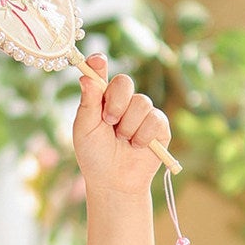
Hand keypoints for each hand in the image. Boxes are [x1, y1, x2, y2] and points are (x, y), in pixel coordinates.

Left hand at [71, 55, 170, 204]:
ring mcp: (142, 111)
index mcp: (102, 98)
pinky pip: (154, 119)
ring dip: (128, 127)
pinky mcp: (158, 125)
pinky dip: (143, 136)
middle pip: (124, 82)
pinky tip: (137, 146)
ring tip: (123, 141)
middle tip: (109, 123)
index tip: (97, 61)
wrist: (113, 182)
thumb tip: (85, 76)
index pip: (101, 72)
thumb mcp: (85, 130)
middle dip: (116, 104)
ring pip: (141, 102)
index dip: (99, 64)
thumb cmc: (95, 156)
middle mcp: (123, 101)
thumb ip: (88, 102)